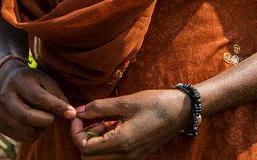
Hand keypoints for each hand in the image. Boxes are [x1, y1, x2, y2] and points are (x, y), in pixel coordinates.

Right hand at [0, 60, 77, 142]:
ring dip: (42, 128)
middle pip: (27, 117)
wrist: (8, 81)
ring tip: (44, 117)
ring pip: (27, 131)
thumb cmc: (33, 81)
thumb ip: (57, 95)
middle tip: (54, 116)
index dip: (56, 107)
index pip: (38, 98)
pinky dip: (35, 133)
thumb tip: (70, 113)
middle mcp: (5, 98)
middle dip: (47, 120)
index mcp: (18, 82)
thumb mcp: (46, 80)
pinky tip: (34, 122)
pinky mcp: (1, 125)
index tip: (72, 113)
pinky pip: (24, 138)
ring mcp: (0, 113)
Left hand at [69, 89, 191, 158]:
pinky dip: (105, 144)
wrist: (180, 111)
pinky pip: (112, 156)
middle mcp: (125, 156)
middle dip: (83, 138)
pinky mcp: (135, 156)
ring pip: (100, 159)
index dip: (75, 131)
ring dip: (94, 142)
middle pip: (89, 158)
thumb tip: (78, 111)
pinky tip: (113, 126)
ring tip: (103, 122)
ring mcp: (131, 159)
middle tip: (91, 119)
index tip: (79, 115)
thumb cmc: (155, 103)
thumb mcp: (125, 102)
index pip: (84, 148)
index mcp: (121, 143)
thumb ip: (99, 108)